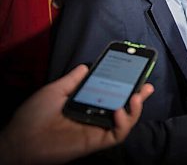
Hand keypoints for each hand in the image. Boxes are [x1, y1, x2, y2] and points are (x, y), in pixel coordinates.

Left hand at [0, 65, 153, 164]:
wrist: (20, 139)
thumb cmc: (34, 115)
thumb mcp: (56, 90)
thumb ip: (73, 79)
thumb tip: (86, 65)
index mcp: (88, 104)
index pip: (112, 93)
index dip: (126, 84)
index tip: (135, 71)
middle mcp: (96, 116)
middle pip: (124, 107)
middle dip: (139, 96)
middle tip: (147, 85)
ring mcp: (98, 129)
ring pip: (126, 121)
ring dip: (136, 109)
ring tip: (137, 96)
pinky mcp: (96, 141)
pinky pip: (117, 134)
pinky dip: (124, 122)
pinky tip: (120, 110)